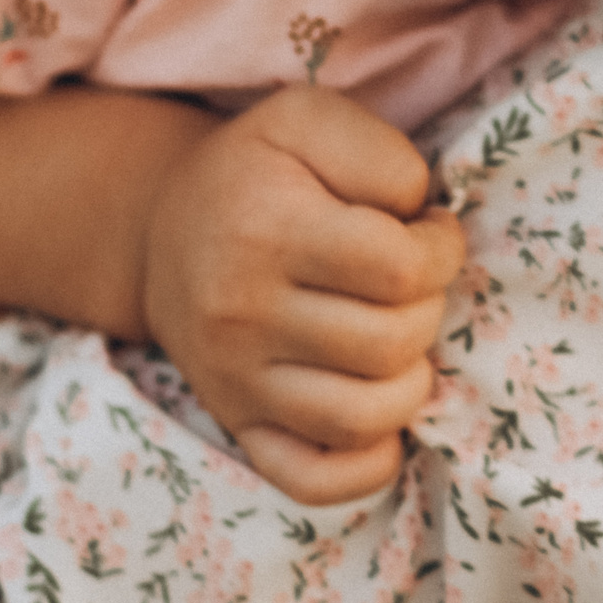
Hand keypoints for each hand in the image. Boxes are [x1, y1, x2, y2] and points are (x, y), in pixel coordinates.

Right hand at [139, 85, 464, 505]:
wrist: (161, 230)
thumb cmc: (256, 171)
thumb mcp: (308, 120)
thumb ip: (380, 154)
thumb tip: (424, 223)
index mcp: (265, 229)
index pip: (401, 269)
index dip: (441, 250)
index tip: (427, 234)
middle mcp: (242, 314)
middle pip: (392, 344)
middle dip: (428, 310)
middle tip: (408, 284)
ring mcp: (235, 383)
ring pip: (365, 418)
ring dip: (409, 381)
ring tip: (395, 338)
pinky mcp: (238, 427)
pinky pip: (317, 482)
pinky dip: (368, 462)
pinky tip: (379, 412)